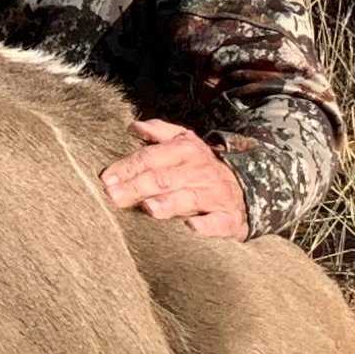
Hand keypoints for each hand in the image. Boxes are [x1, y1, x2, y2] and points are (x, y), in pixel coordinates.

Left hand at [101, 119, 246, 240]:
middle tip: (114, 196)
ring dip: (169, 203)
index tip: (107, 178)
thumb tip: (134, 127)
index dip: (128, 167)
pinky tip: (192, 226)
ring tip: (149, 208)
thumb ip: (159, 132)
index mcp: (186, 151)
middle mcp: (199, 171)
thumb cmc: (202, 167)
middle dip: (138, 187)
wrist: (247, 188)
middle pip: (163, 179)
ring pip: (189, 198)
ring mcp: (215, 195)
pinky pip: (218, 222)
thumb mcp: (184, 142)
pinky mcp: (228, 218)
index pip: (151, 157)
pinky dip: (207, 225)